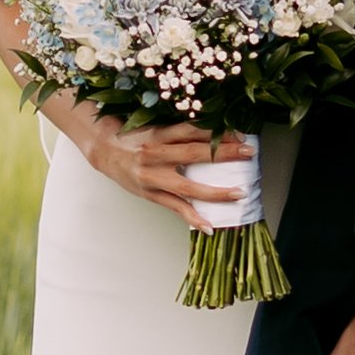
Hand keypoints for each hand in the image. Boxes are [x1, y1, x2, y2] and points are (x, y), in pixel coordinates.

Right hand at [71, 114, 254, 223]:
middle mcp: (156, 154)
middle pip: (195, 153)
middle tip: (249, 154)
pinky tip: (209, 225)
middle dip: (224, 154)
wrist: (105, 150)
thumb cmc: (135, 137)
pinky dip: (193, 217)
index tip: (241, 134)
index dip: (217, 132)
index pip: (193, 130)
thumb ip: (181, 131)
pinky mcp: (151, 194)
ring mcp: (153, 177)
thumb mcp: (157, 128)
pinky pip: (175, 207)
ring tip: (238, 193)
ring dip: (215, 191)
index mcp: (160, 133)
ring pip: (188, 186)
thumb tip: (216, 133)